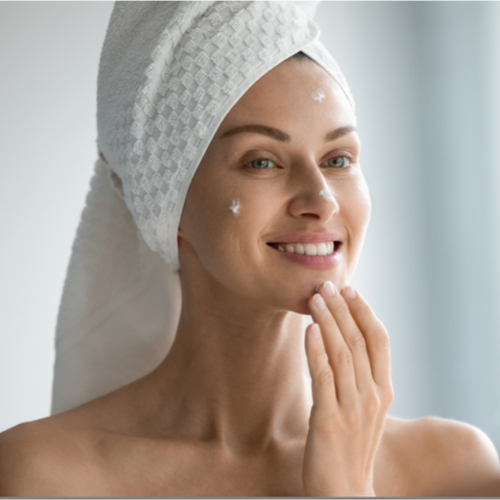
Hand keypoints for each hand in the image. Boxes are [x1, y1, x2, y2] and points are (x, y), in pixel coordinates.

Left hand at [302, 281, 392, 496]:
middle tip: (326, 285)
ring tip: (314, 299)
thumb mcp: (365, 408)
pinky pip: (323, 377)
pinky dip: (317, 351)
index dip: (364, 312)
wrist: (344, 490)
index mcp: (383, 389)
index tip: (349, 290)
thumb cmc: (352, 445)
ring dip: (327, 322)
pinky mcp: (330, 419)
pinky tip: (309, 330)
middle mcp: (372, 394)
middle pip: (358, 340)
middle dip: (341, 309)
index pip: (379, 340)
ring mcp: (352, 407)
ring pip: (341, 353)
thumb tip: (344, 340)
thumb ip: (361, 376)